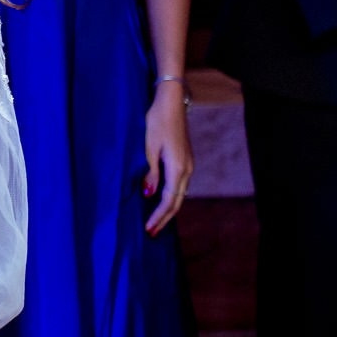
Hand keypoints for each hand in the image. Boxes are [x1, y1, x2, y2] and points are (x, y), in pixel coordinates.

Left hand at [143, 86, 193, 234]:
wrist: (171, 103)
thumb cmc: (157, 121)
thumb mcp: (149, 146)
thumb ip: (150, 172)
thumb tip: (149, 195)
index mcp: (177, 167)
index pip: (168, 200)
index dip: (159, 216)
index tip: (149, 228)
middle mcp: (186, 169)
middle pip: (176, 201)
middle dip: (164, 218)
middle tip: (152, 232)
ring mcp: (187, 164)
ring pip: (179, 194)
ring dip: (167, 209)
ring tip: (155, 222)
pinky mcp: (184, 160)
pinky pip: (179, 185)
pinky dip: (170, 198)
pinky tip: (162, 201)